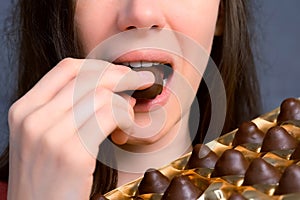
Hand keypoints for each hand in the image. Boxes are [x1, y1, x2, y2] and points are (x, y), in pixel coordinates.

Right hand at [7, 58, 153, 198]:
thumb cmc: (44, 177)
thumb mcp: (42, 138)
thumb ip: (66, 111)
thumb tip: (107, 90)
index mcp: (24, 110)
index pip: (67, 68)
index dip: (100, 66)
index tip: (119, 72)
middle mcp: (34, 118)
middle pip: (88, 78)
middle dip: (122, 76)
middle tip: (140, 82)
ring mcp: (51, 136)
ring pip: (102, 95)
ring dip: (125, 101)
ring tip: (130, 114)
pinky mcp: (73, 155)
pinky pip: (109, 117)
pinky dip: (126, 118)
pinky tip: (127, 128)